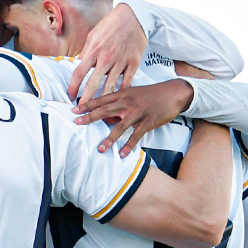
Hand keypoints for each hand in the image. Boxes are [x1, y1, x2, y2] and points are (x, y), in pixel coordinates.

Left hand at [66, 2, 146, 101]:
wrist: (133, 16)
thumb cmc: (111, 25)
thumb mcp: (93, 35)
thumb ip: (86, 52)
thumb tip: (78, 65)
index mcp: (94, 50)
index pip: (79, 72)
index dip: (73, 87)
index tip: (70, 96)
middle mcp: (106, 57)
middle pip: (93, 84)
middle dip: (86, 100)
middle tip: (81, 110)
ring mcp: (121, 61)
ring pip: (110, 86)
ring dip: (102, 100)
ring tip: (97, 111)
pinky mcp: (133, 63)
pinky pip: (126, 82)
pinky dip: (120, 93)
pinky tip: (116, 101)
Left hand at [76, 77, 192, 155]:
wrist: (173, 92)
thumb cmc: (150, 95)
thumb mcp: (132, 95)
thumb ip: (118, 106)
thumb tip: (105, 119)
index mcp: (123, 94)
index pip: (101, 99)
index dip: (87, 105)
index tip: (74, 110)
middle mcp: (128, 102)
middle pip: (105, 110)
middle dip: (90, 117)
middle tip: (77, 124)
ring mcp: (138, 112)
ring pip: (120, 126)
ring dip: (109, 139)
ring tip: (100, 149)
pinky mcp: (148, 121)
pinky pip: (136, 135)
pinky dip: (129, 146)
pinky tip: (123, 154)